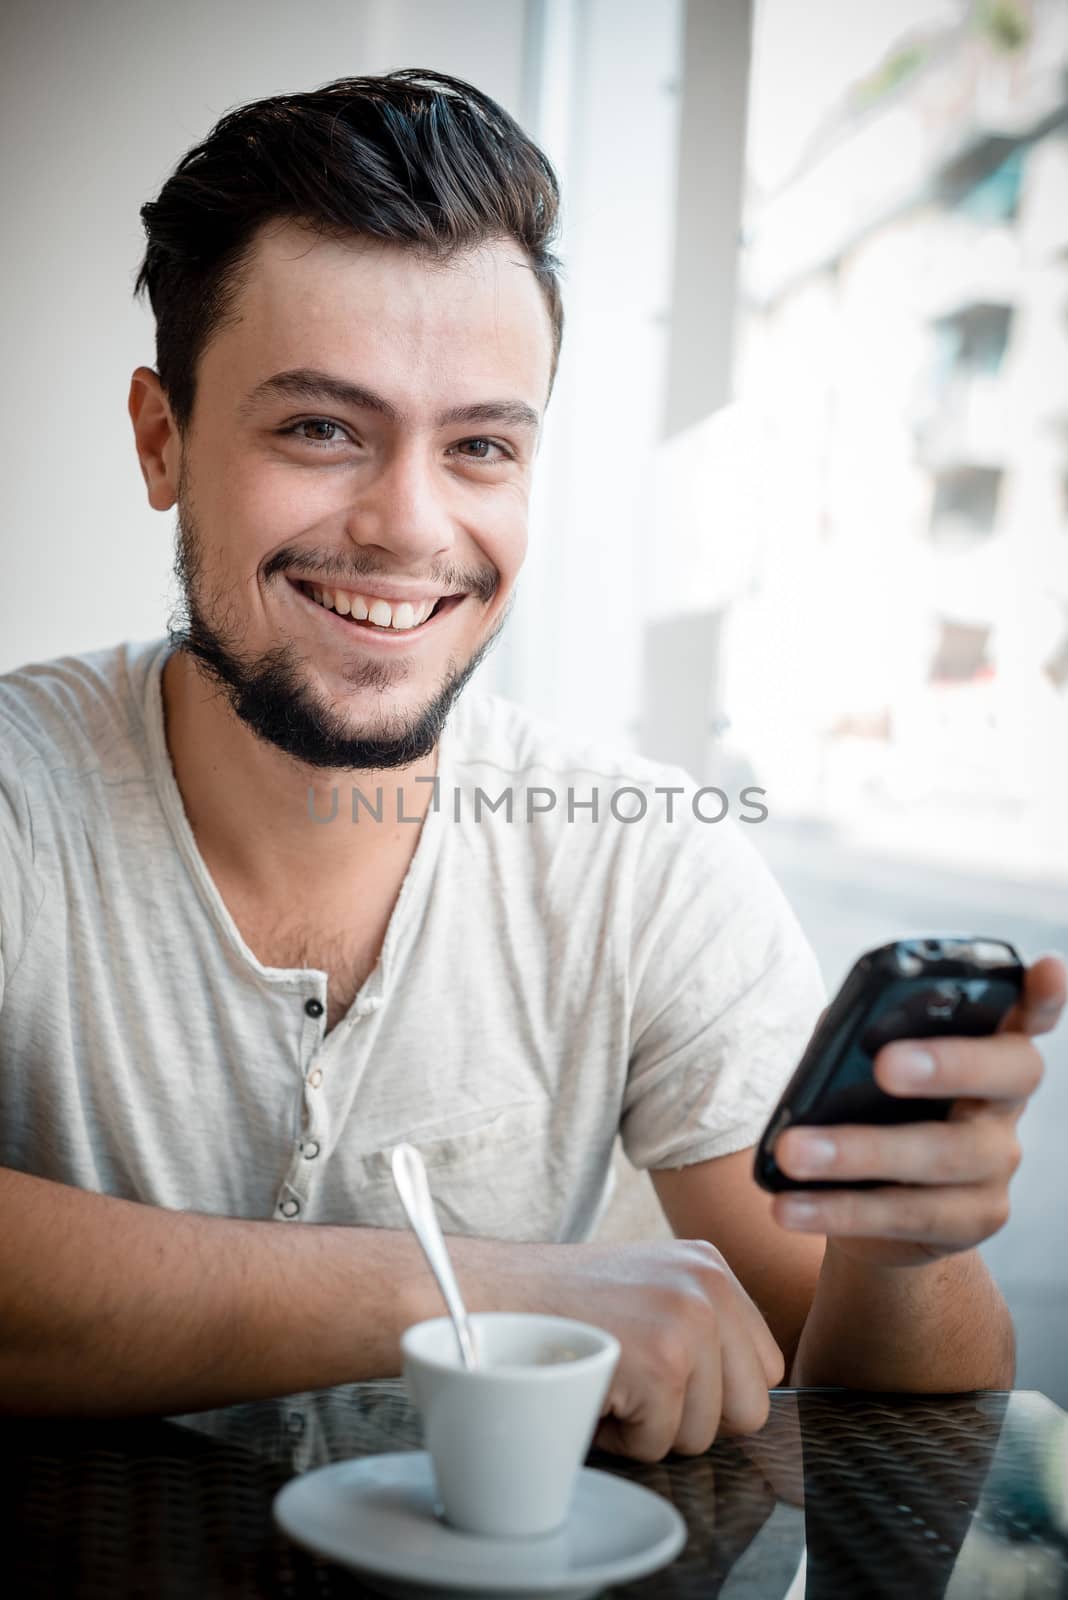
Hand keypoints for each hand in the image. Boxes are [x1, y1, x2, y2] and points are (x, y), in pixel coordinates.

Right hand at [512, 1240, 784, 1460]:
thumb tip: (746, 1403)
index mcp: (711, 1267)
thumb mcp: (646, 1293)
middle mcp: (710, 1284)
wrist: (484, 1296)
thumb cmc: (556, 1310)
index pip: (763, 1369)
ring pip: (705, 1435)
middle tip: (630, 1383)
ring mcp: (689, 1319)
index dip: (710, 1394)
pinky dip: (618, 1437)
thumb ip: (699, 1330)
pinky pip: (659, 1445)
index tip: (656, 1376)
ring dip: (648, 1428)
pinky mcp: (662, 1360)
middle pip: (750, 1409)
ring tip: (604, 1378)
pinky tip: (587, 1388)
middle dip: (689, 1418)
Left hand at [769, 954, 1064, 1268]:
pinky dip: (839, 1209)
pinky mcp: (973, 1219)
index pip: (1029, 1016)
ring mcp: (996, 1164)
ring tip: (791, 1152)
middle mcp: (1005, 1103)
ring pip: (942, 1155)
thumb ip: (860, 1037)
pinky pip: (907, 1215)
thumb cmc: (870, 1108)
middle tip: (884, 1065)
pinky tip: (791, 1205)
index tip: (1046, 968)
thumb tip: (838, 1031)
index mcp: (985, 1047)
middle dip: (947, 1065)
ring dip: (859, 1152)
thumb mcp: (864, 1067)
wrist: (870, 1204)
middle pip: (1003, 1077)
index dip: (1044, 996)